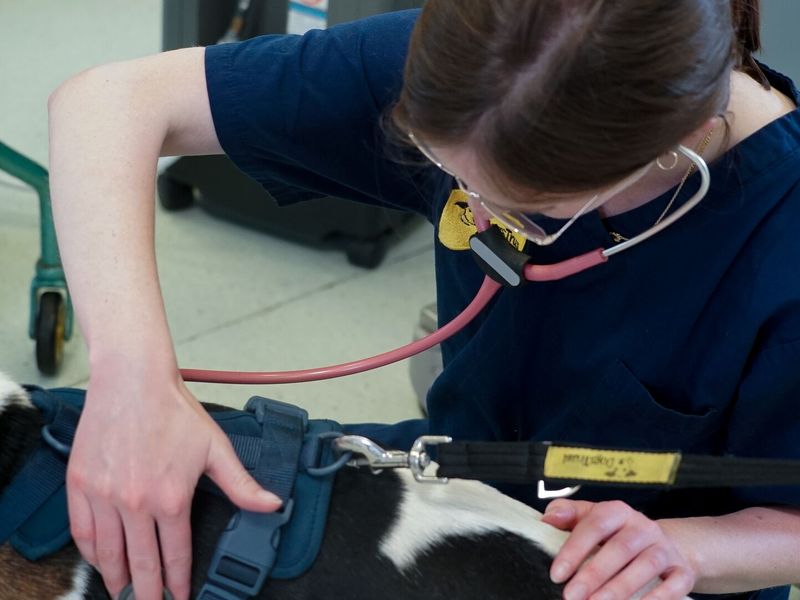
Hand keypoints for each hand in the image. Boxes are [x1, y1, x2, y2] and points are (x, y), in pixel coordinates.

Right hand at [66, 368, 281, 599]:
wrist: (133, 380)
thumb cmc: (175, 411)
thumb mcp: (216, 447)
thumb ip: (241, 484)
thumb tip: (273, 505)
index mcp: (170, 498)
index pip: (174, 554)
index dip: (178, 581)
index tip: (180, 596)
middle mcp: (134, 503)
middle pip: (140, 563)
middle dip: (146, 592)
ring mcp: (103, 496)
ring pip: (108, 553)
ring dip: (116, 578)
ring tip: (123, 591)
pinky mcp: (80, 485)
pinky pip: (82, 532)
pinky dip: (90, 553)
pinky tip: (100, 561)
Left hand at [542, 499, 695, 599]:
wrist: (664, 546)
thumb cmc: (616, 534)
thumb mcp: (592, 518)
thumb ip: (568, 515)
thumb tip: (547, 519)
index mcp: (617, 512)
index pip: (594, 526)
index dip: (574, 549)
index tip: (556, 574)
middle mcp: (643, 527)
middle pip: (620, 548)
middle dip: (593, 574)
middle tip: (570, 597)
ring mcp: (665, 549)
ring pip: (645, 566)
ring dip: (620, 589)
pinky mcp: (682, 571)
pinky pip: (673, 585)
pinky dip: (656, 599)